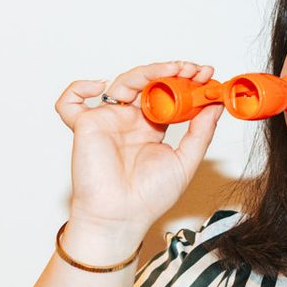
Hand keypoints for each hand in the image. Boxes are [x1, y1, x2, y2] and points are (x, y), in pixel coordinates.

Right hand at [53, 61, 223, 256]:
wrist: (123, 217)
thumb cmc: (149, 198)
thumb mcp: (186, 161)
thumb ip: (201, 133)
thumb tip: (216, 105)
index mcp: (151, 128)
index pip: (168, 95)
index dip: (185, 82)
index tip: (206, 74)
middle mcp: (129, 121)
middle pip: (147, 84)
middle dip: (171, 71)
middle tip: (192, 69)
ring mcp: (108, 121)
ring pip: (122, 82)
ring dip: (147, 71)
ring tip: (172, 70)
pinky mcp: (86, 126)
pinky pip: (70, 102)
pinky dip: (79, 88)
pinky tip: (102, 86)